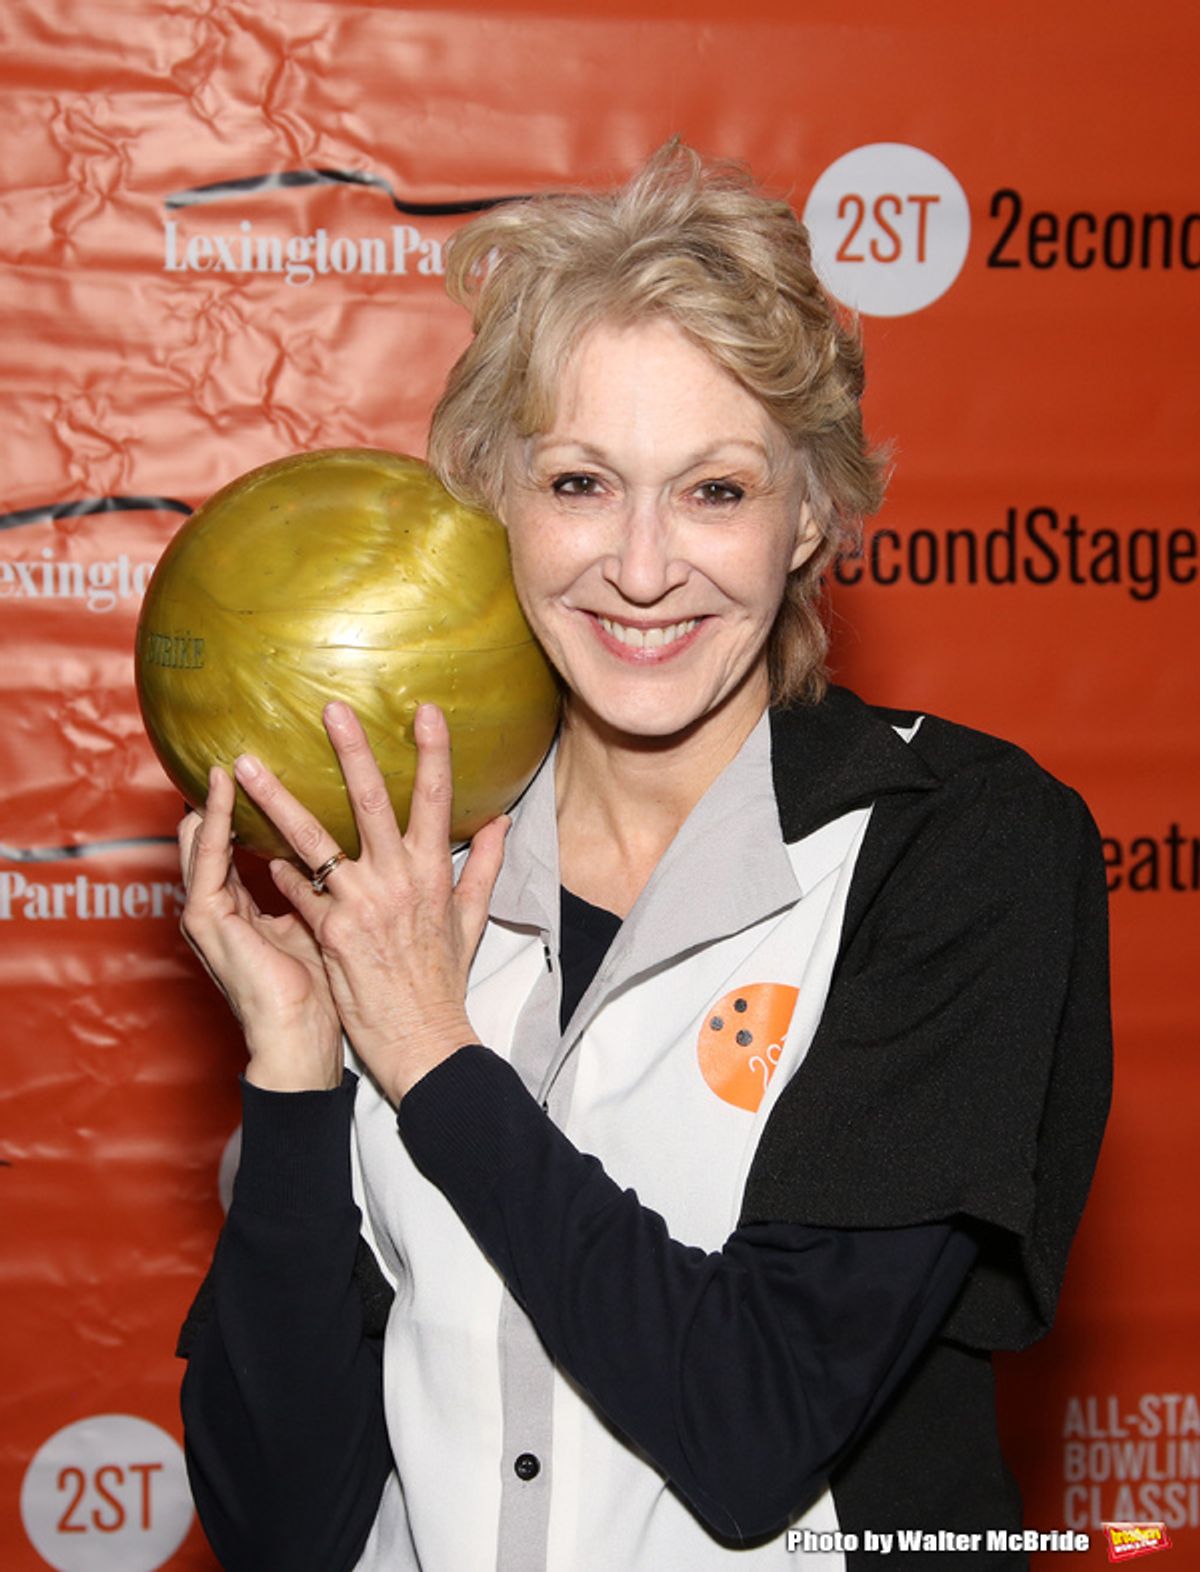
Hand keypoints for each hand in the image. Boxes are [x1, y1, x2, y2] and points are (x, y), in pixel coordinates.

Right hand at [178, 766, 343, 1091]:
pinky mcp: (207, 921)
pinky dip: (213, 824)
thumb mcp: (317, 927)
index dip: (247, 812)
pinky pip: (206, 861)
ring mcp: (209, 914)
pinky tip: (221, 794)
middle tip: (240, 753)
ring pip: (205, 842)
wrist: (300, 1041)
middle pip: (216, 839)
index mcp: (245, 910)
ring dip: (216, 800)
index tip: (265, 773)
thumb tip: (329, 860)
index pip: (237, 848)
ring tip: (230, 760)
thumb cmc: (317, 993)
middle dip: (225, 797)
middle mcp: (222, 908)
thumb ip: (313, 893)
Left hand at [232, 700, 508, 1104]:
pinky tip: (246, 841)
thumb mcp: (470, 920)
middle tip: (330, 710)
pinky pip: (295, 888)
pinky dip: (274, 865)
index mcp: (433, 872)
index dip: (434, 752)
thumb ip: (482, 866)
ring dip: (277, 799)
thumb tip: (499, 823)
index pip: (436, 799)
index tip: (424, 711)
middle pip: (370, 803)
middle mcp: (397, 880)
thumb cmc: (441, 981)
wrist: (421, 1039)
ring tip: (248, 766)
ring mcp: (360, 905)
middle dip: (351, 752)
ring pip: (312, 839)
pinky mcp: (329, 931)